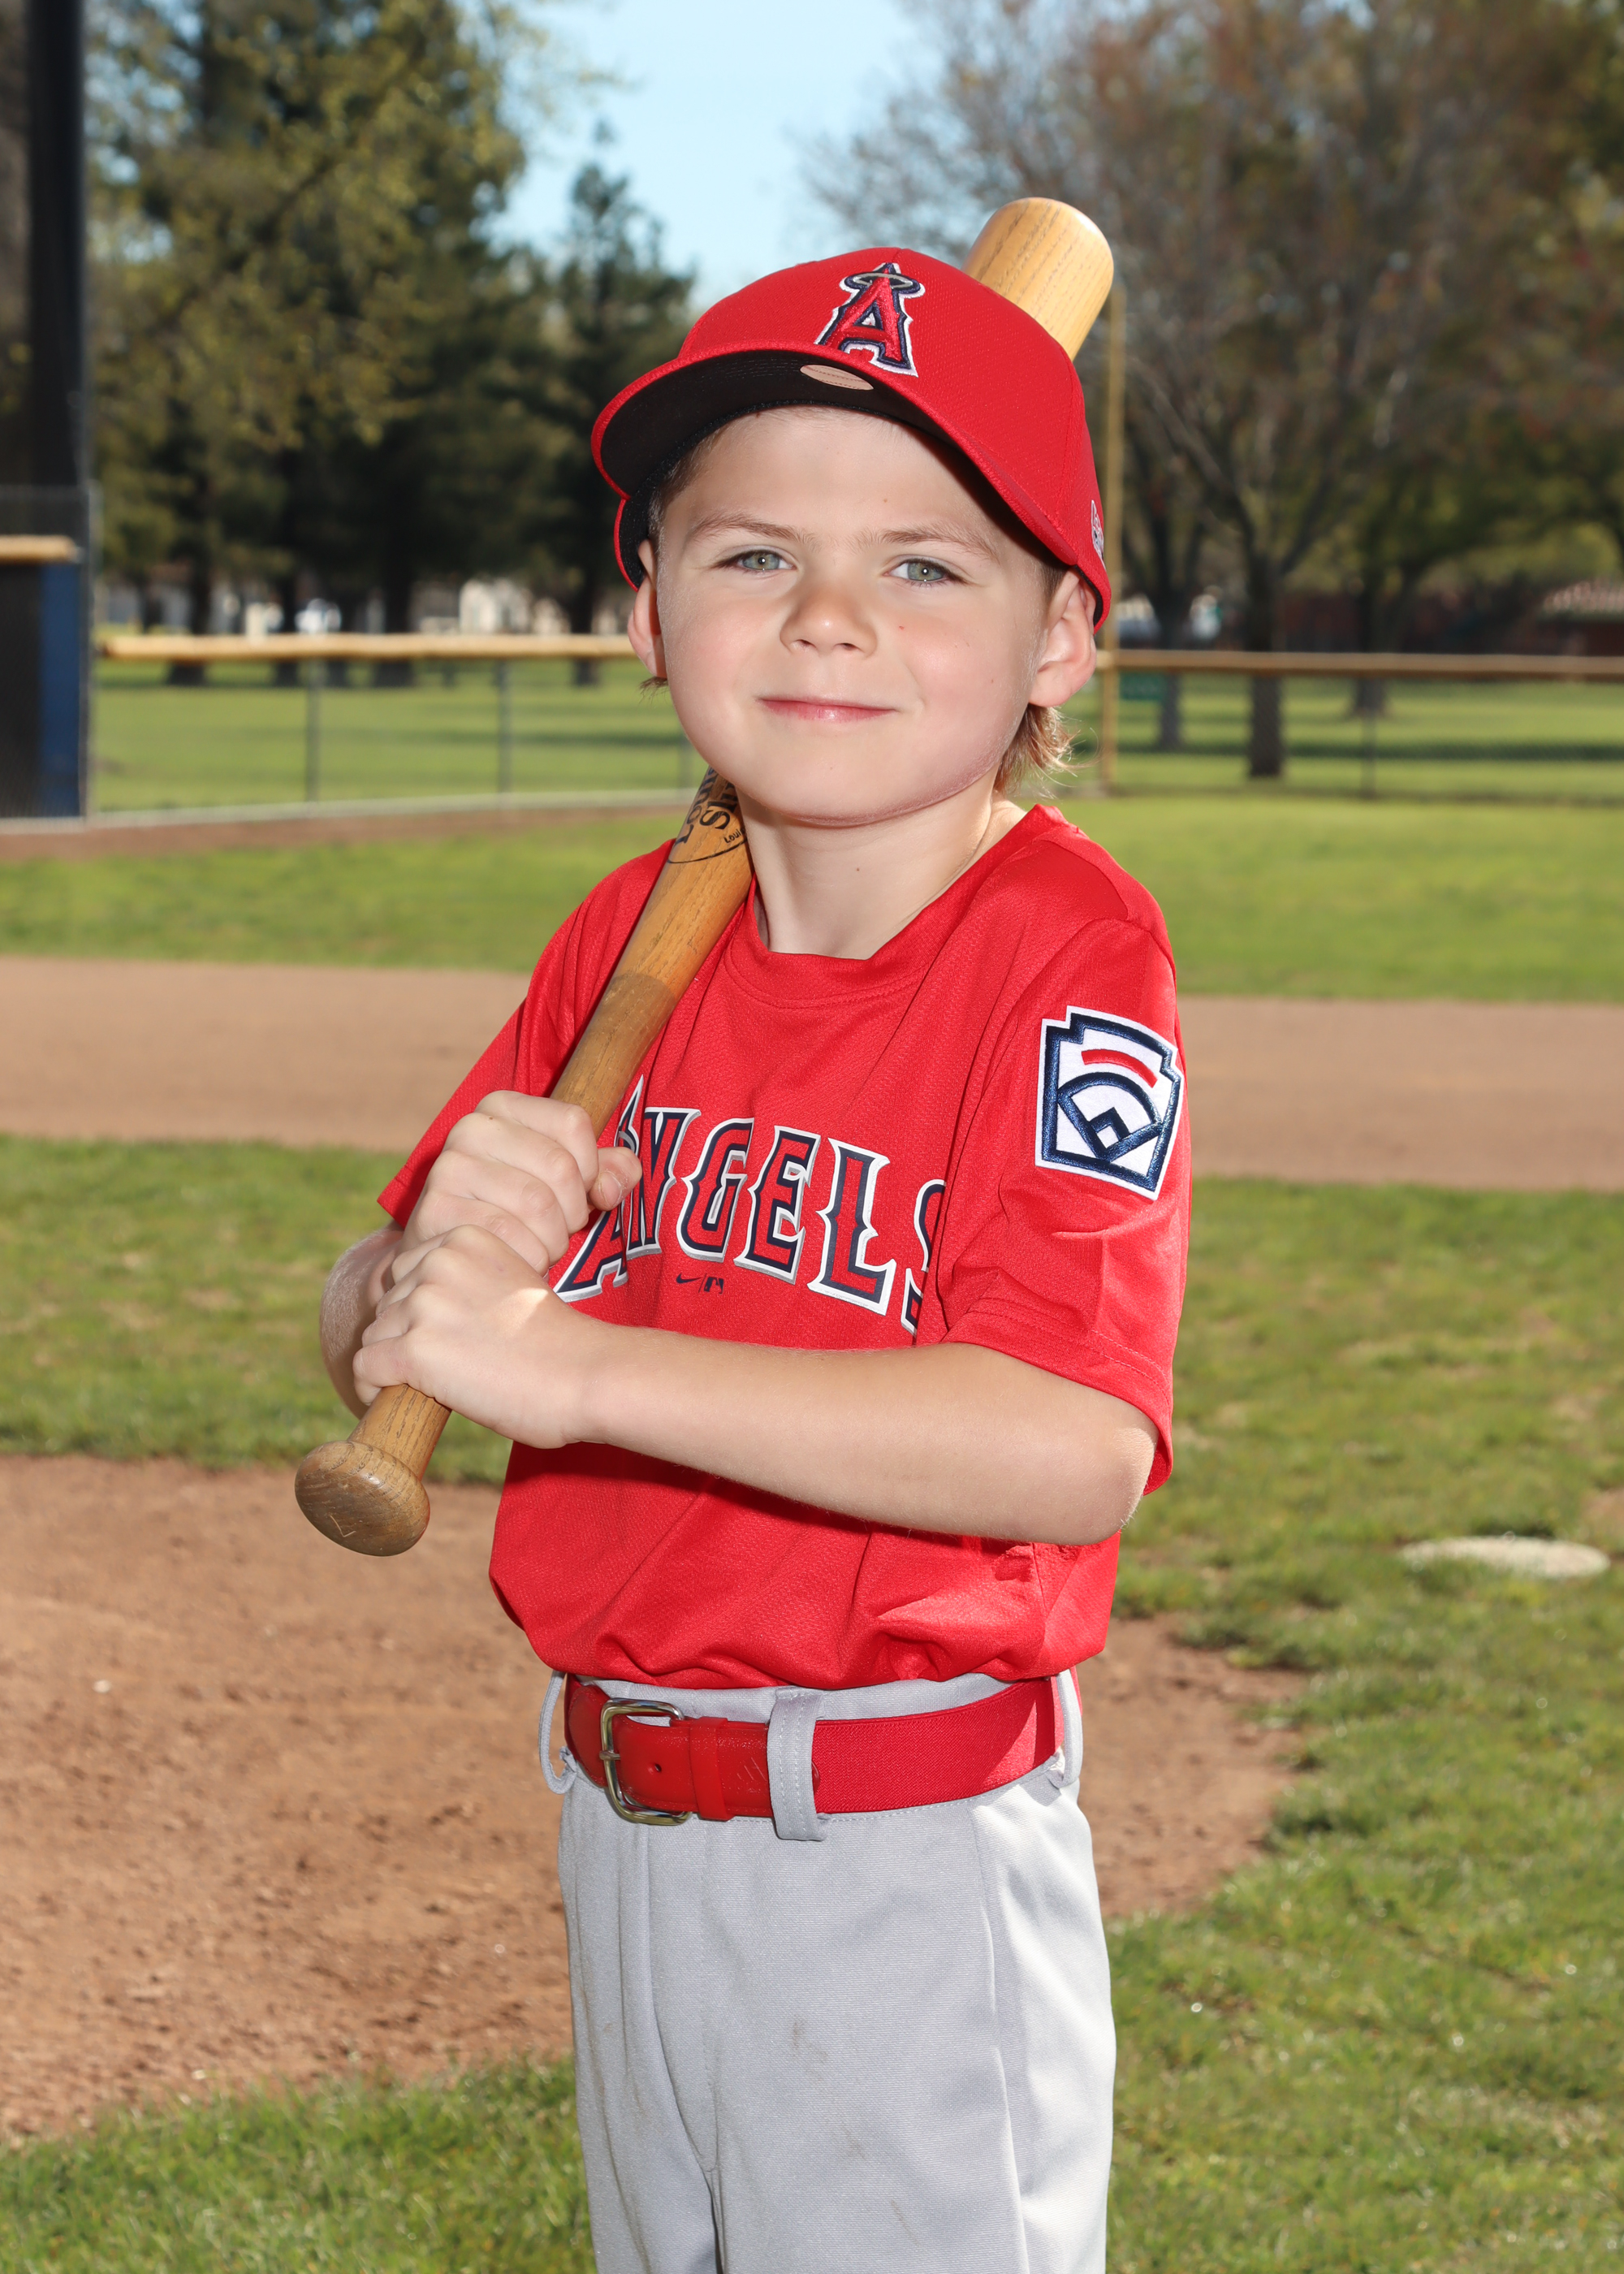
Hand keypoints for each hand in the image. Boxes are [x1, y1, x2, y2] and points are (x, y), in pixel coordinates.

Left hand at [355, 1223, 605, 1446]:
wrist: (587, 1374)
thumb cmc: (563, 1342)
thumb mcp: (514, 1285)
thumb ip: (471, 1285)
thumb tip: (431, 1321)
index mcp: (466, 1238)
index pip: (408, 1269)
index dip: (419, 1308)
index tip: (442, 1337)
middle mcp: (439, 1262)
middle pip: (389, 1302)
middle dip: (406, 1335)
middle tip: (443, 1367)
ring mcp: (424, 1304)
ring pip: (375, 1335)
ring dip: (394, 1364)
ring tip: (430, 1387)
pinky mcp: (415, 1349)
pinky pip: (365, 1367)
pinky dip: (372, 1388)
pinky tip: (396, 1401)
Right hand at [398, 1092, 639, 1274]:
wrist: (454, 1255)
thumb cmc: (519, 1212)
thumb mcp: (570, 1183)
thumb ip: (609, 1172)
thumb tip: (610, 1185)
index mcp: (503, 1106)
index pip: (573, 1121)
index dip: (591, 1167)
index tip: (579, 1191)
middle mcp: (471, 1127)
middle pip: (560, 1166)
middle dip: (573, 1211)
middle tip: (558, 1228)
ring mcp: (449, 1167)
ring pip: (538, 1205)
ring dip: (553, 1240)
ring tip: (539, 1245)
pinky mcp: (437, 1209)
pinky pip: (510, 1236)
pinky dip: (528, 1258)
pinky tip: (517, 1259)